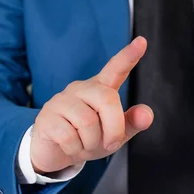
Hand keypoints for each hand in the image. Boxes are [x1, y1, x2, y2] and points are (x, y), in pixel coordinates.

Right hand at [30, 37, 153, 173]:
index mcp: (101, 89)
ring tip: (85, 145)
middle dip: (114, 128)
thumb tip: (146, 115)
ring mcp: (61, 100)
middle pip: (107, 100)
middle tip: (111, 144)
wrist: (55, 153)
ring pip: (87, 122)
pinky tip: (70, 147)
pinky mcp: (46, 116)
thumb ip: (132, 123)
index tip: (142, 41)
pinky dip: (75, 150)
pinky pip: (69, 136)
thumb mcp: (115, 134)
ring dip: (91, 143)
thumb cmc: (89, 138)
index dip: (129, 56)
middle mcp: (81, 89)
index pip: (116, 69)